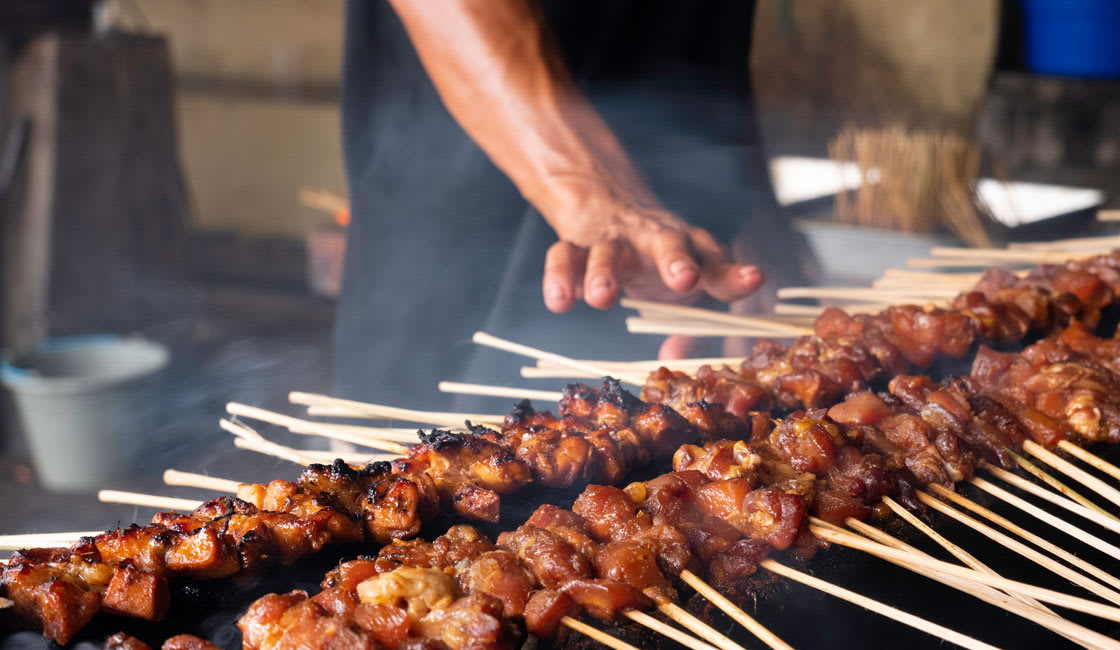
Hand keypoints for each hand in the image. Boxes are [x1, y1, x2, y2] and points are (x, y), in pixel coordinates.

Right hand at [540, 204, 762, 312]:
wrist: (609, 205)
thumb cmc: (658, 256)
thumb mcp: (682, 282)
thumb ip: (688, 325)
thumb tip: (674, 362)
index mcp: (690, 248)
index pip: (715, 260)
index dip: (732, 274)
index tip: (754, 280)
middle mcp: (654, 240)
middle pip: (668, 243)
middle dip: (675, 260)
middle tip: (683, 280)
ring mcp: (614, 241)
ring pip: (608, 250)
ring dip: (604, 272)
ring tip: (600, 299)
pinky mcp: (576, 245)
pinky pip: (563, 256)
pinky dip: (559, 277)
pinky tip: (560, 302)